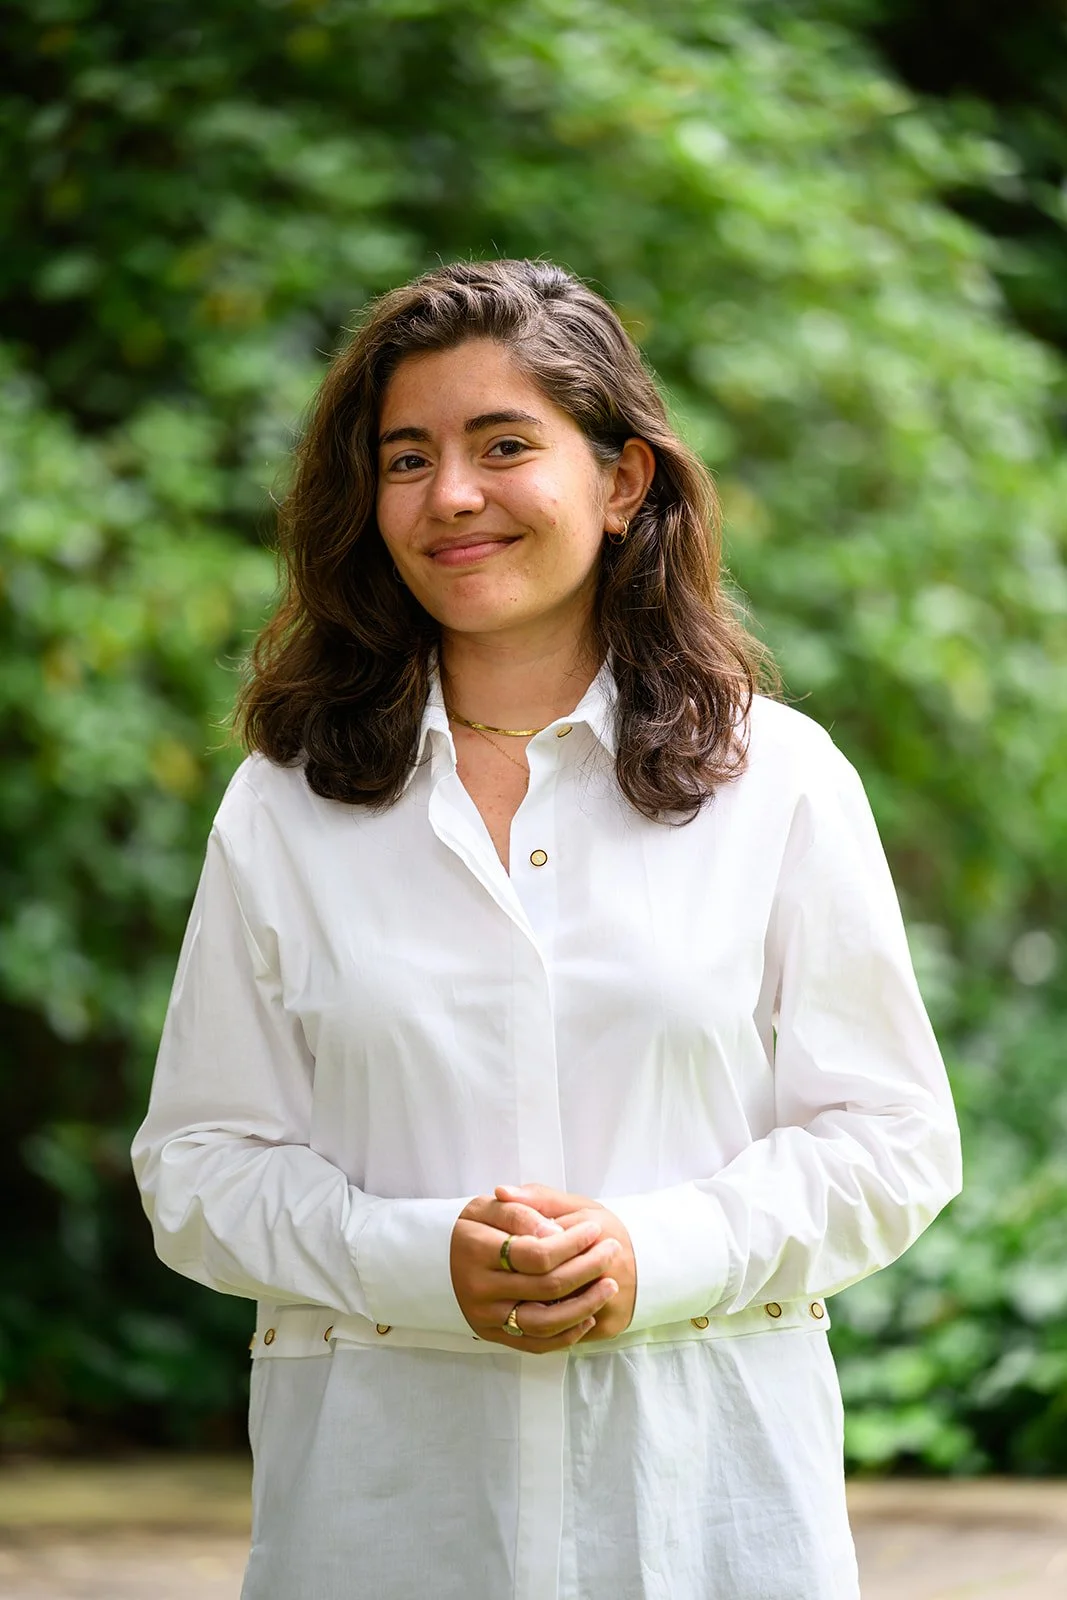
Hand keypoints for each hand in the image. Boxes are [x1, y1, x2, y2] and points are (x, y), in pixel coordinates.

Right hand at [450, 1194, 621, 1353]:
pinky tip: (588, 1317)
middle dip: (588, 1267)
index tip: (594, 1229)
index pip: (536, 1253)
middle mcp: (480, 1288)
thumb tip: (554, 1232)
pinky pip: (535, 1344)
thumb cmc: (468, 1228)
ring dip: (585, 1306)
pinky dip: (566, 1334)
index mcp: (476, 1250)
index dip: (572, 1242)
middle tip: (612, 1250)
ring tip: (609, 1286)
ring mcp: (486, 1317)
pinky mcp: (492, 1335)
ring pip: (545, 1322)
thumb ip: (521, 1213)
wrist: (431, 1263)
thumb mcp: (486, 1207)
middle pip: (547, 1285)